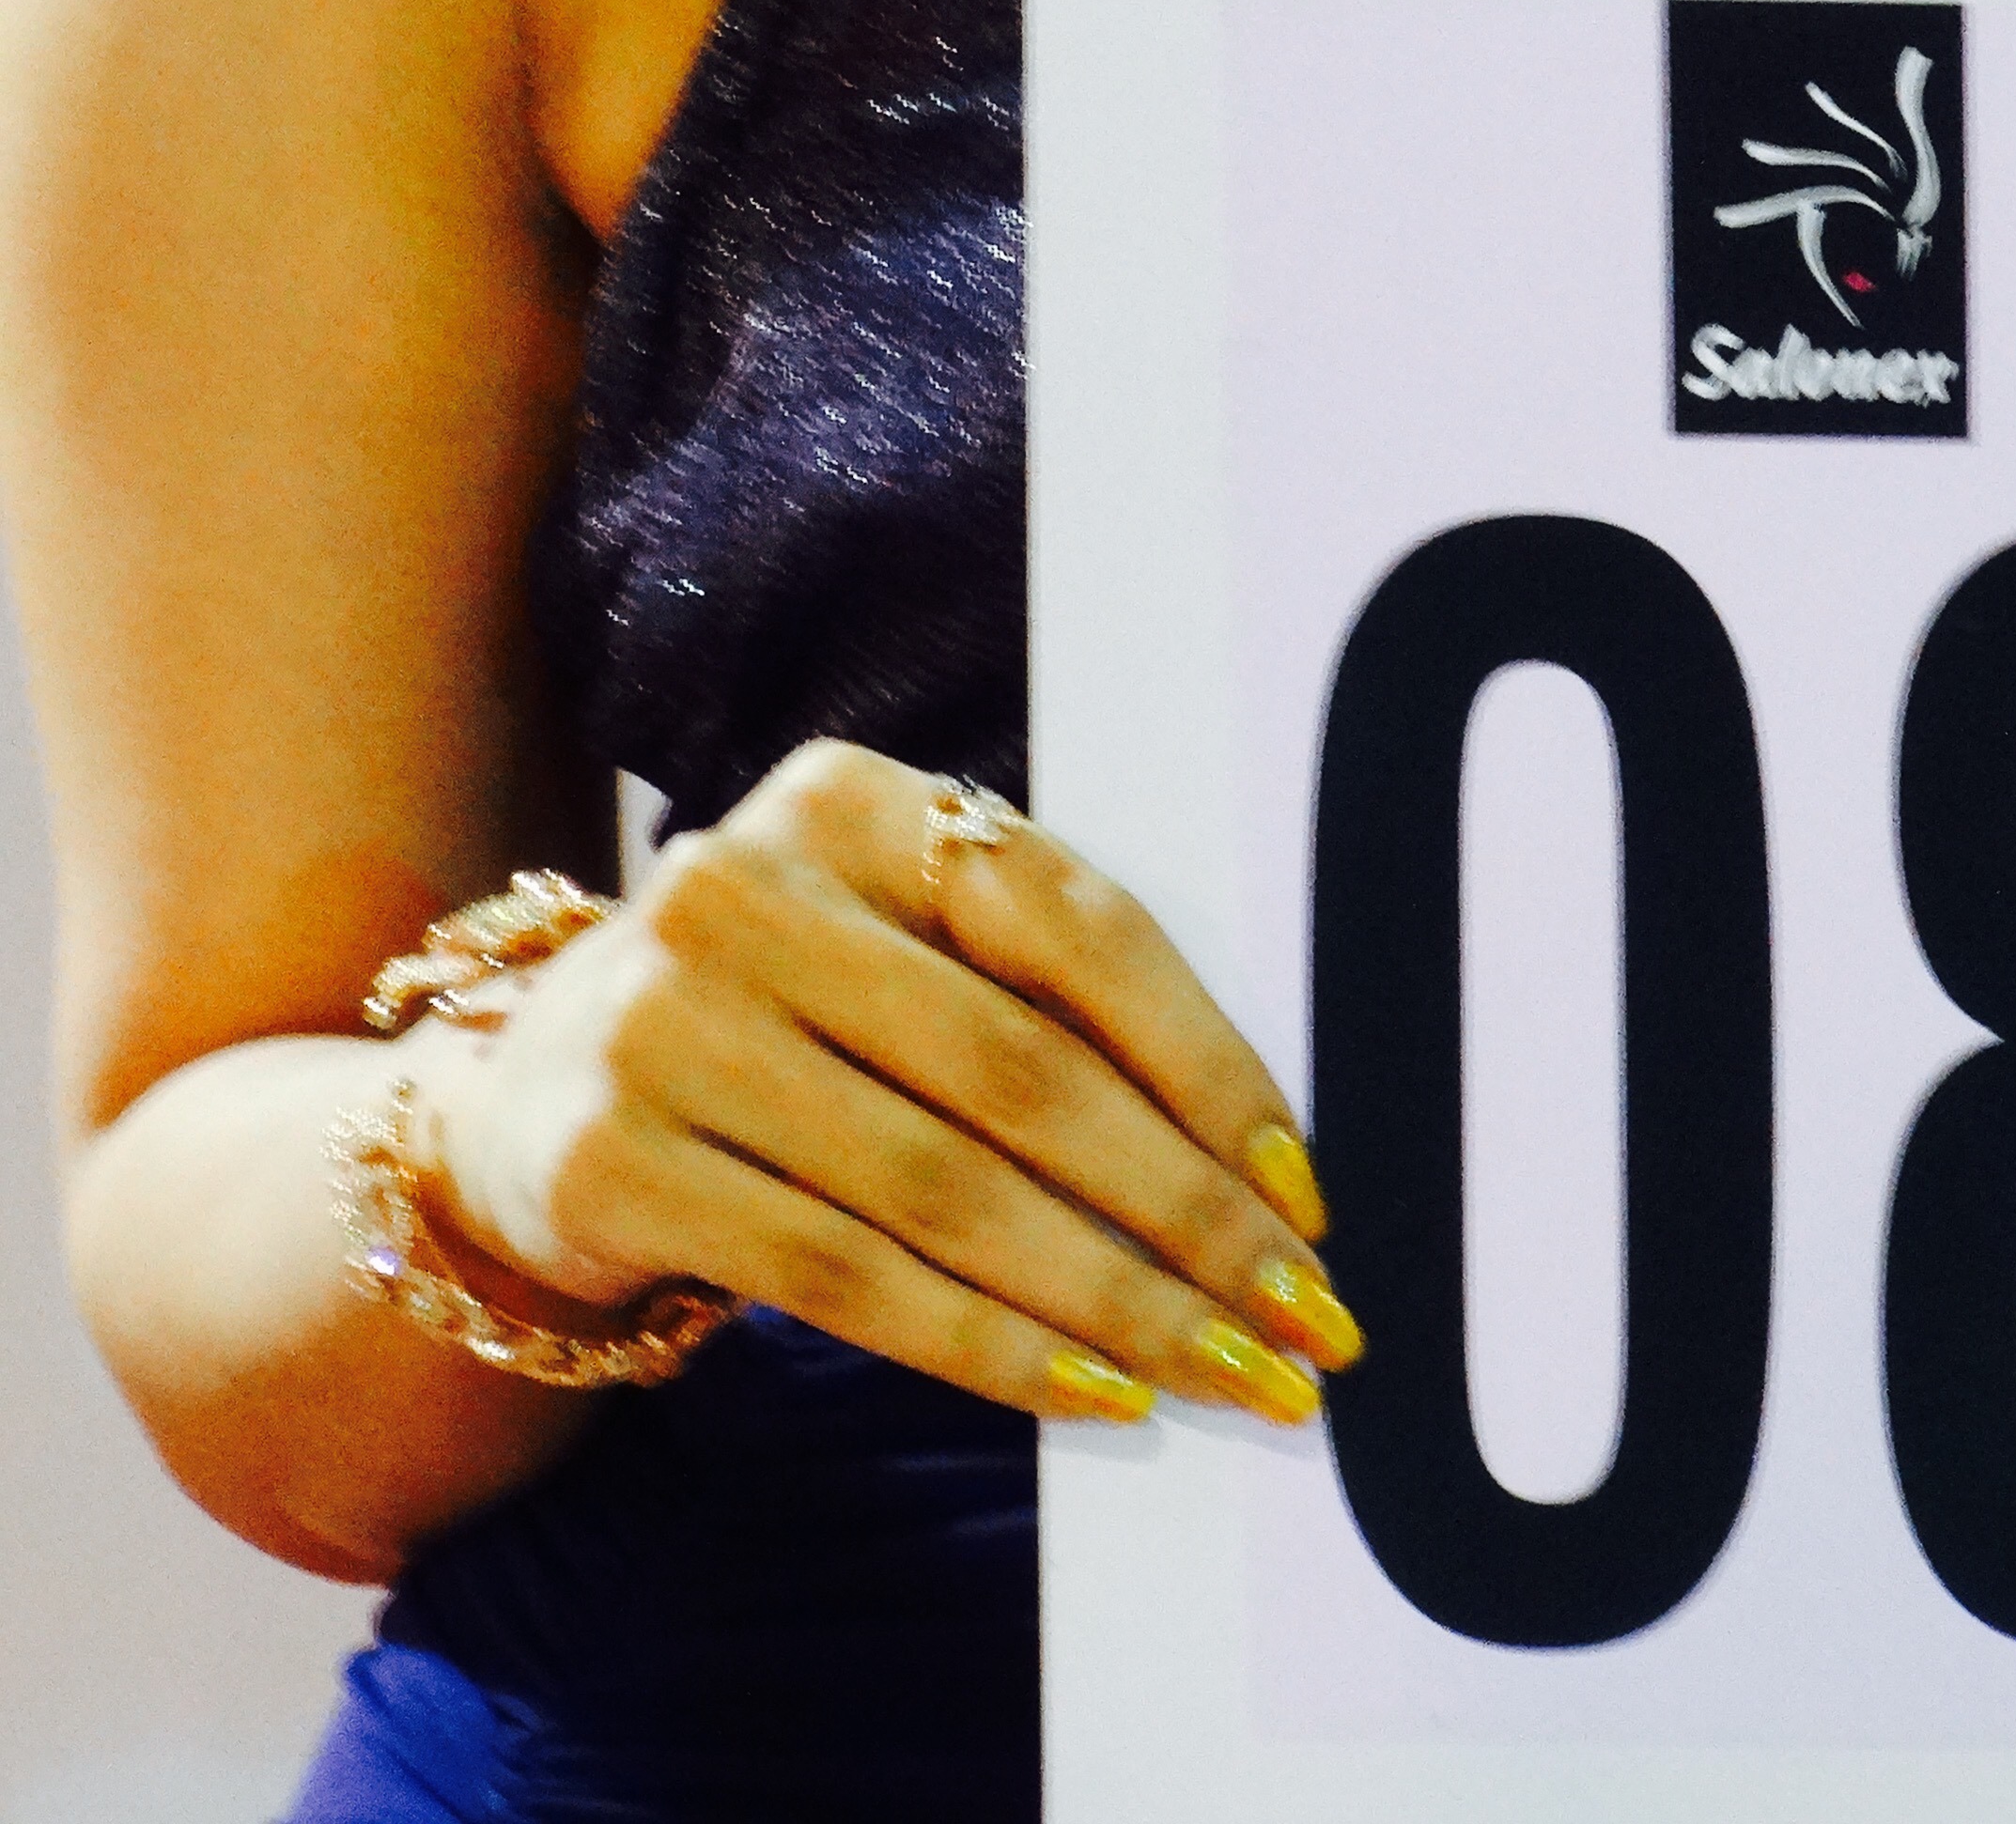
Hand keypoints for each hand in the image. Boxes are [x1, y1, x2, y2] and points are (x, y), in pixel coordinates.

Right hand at [408, 742, 1359, 1425]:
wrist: (525, 1098)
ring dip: (1114, 1302)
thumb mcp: (887, 952)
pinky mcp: (614, 1163)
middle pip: (1021, 1071)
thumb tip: (1255, 1166)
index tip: (1308, 1194)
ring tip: (1228, 1377)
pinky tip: (1094, 1394)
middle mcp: (745, 888)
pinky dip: (991, 1348)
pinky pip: (848, 1278)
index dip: (1208, 1063)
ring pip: (946, 1190)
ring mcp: (665, 1023)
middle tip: (1304, 1321)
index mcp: (846, 802)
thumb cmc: (777, 1023)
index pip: (1073, 925)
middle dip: (1187, 1214)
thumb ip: (1033, 1000)